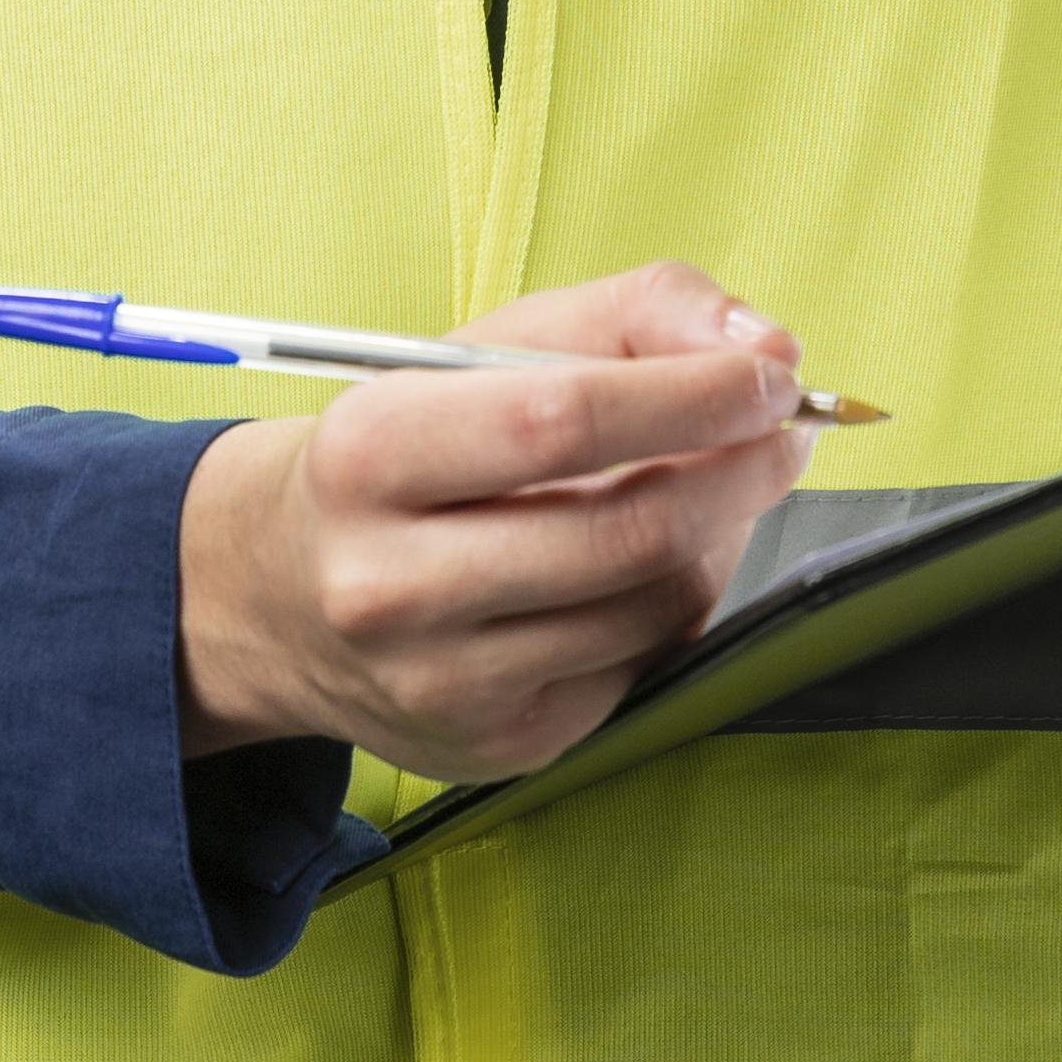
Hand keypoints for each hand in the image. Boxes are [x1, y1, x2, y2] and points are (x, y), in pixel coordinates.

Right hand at [176, 262, 816, 776]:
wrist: (278, 594)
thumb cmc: (404, 452)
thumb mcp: (483, 350)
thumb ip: (631, 316)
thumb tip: (766, 345)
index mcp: (371, 452)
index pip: (562, 419)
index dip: (691, 395)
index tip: (770, 375)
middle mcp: (390, 580)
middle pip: (624, 529)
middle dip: (737, 472)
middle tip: (784, 434)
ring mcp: (442, 680)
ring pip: (649, 606)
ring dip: (713, 540)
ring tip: (704, 492)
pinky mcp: (496, 745)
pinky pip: (639, 668)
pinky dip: (671, 606)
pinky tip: (643, 569)